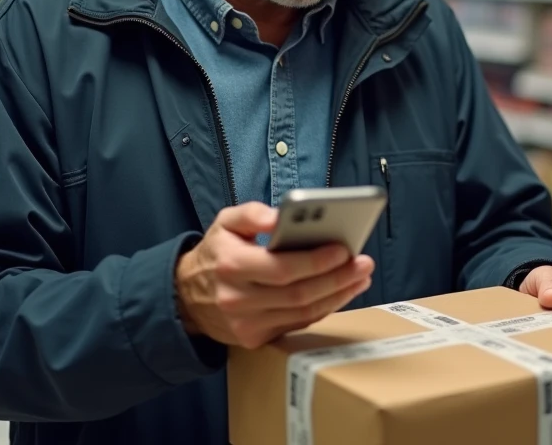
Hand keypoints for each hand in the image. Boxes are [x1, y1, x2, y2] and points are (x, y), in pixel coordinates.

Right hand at [174, 202, 373, 348]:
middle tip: (364, 263)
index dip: (316, 262)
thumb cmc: (217, 252)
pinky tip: (342, 291)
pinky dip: (324, 308)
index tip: (343, 249)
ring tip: (360, 276)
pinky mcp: (255, 339)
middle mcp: (237, 299)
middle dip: (337, 278)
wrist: (187, 297)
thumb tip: (282, 217)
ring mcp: (246, 324)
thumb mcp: (225, 222)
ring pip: (303, 313)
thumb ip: (252, 213)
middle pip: (298, 294)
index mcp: (231, 265)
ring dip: (338, 295)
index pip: (282, 269)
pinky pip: (298, 324)